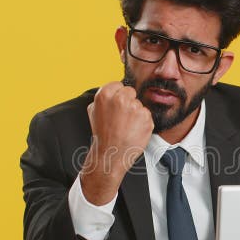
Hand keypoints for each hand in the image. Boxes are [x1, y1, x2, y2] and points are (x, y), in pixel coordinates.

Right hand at [79, 82, 153, 204]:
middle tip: (122, 117)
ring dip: (135, 113)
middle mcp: (121, 99)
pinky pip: (146, 115)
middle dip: (128, 102)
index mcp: (105, 94)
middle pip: (130, 92)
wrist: (110, 154)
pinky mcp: (146, 118)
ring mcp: (135, 108)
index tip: (116, 105)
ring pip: (139, 104)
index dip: (117, 95)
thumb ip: (103, 98)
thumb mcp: (93, 111)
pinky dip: (143, 123)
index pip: (118, 85)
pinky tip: (134, 131)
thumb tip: (112, 90)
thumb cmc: (102, 134)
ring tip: (126, 126)